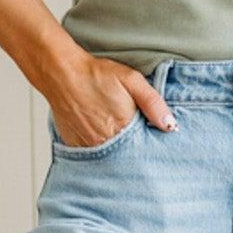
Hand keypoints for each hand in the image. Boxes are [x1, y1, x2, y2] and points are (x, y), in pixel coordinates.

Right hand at [46, 55, 176, 147]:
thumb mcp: (132, 80)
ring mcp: (89, 147)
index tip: (152, 142)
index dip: (148, 146)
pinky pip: (92, 156)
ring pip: (110, 158)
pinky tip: (100, 137)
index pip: (144, 148)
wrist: (61, 74)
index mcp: (123, 127)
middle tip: (133, 140)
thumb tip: (170, 125)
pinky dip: (99, 151)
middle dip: (133, 152)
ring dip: (116, 152)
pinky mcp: (75, 147)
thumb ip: (153, 103)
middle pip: (127, 157)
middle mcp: (106, 142)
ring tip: (115, 136)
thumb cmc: (96, 75)